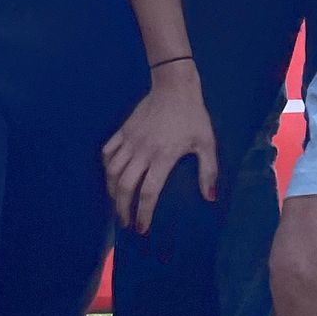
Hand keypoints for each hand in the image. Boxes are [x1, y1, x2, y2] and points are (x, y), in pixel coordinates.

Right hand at [102, 64, 216, 232]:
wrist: (174, 86)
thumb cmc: (193, 115)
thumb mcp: (206, 142)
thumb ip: (208, 170)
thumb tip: (210, 197)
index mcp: (162, 157)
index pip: (148, 192)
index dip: (143, 213)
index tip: (141, 228)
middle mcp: (142, 151)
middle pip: (124, 186)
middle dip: (122, 208)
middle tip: (126, 222)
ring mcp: (130, 140)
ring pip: (112, 171)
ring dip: (111, 191)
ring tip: (117, 203)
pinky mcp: (123, 130)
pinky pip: (108, 151)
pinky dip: (106, 167)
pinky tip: (111, 176)